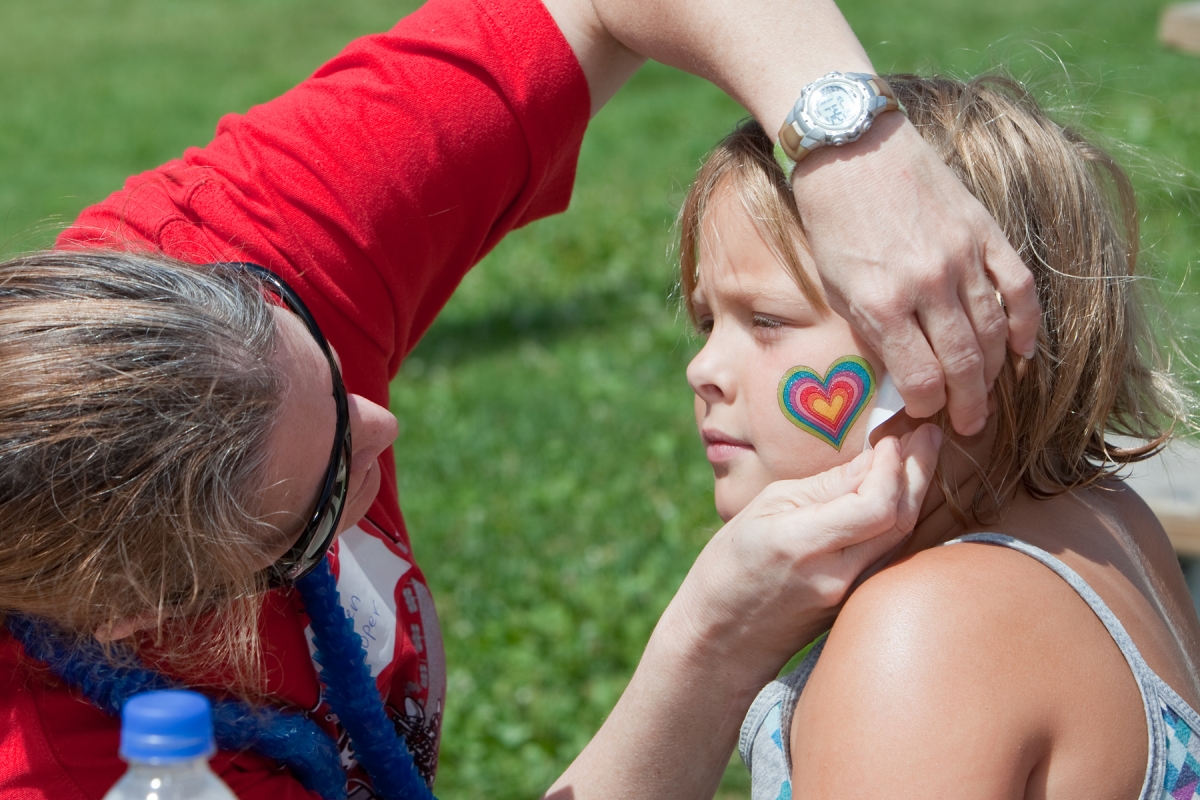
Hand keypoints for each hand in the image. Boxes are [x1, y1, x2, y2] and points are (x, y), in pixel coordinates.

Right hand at [662, 424, 942, 680]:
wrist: (721, 640)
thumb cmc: (729, 567)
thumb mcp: (763, 509)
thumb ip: (824, 486)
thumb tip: (873, 459)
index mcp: (801, 544)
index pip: (874, 504)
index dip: (893, 465)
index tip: (893, 436)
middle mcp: (835, 575)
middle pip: (900, 519)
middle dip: (918, 470)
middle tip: (927, 433)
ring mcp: (850, 594)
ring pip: (901, 538)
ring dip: (916, 493)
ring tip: (920, 455)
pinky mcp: (856, 602)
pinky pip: (890, 554)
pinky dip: (900, 518)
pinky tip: (900, 493)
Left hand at [793, 115, 1039, 435]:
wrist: (851, 145)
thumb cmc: (831, 219)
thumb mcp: (834, 283)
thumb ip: (870, 328)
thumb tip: (901, 373)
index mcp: (882, 302)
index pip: (919, 377)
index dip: (926, 405)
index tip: (926, 414)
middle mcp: (926, 284)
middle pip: (963, 363)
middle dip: (968, 404)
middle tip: (969, 426)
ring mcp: (961, 256)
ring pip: (994, 332)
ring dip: (995, 373)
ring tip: (989, 398)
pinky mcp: (984, 230)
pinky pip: (1018, 287)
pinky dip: (1025, 323)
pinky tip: (1022, 350)